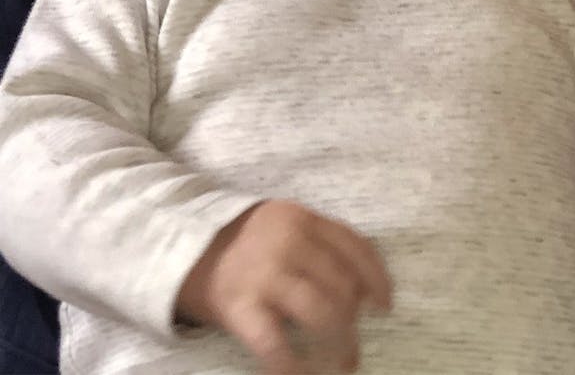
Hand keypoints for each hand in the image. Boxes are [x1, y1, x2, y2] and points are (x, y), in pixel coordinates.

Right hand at [177, 199, 391, 373]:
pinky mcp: (240, 306)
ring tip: (341, 363)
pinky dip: (292, 366)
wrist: (186, 249)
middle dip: (354, 321)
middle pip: (341, 284)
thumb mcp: (288, 227)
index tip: (385, 306)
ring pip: (319, 311)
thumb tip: (364, 294)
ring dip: (337, 343)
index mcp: (305, 219)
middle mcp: (289, 242)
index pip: (355, 247)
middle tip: (354, 347)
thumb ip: (322, 246)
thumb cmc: (250, 243)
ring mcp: (264, 274)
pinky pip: (275, 342)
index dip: (376, 279)